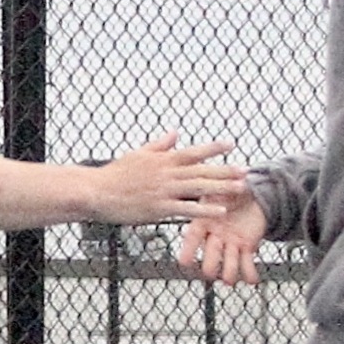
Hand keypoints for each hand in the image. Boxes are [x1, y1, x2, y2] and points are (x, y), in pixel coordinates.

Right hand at [91, 132, 246, 224]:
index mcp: (163, 159)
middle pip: (202, 170)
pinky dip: (204, 209)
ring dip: (221, 188)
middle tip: (246, 170)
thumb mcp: (138, 154)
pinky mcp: (158, 208)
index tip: (231, 145)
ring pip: (198, 187)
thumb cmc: (115, 174)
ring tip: (241, 188)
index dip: (213, 148)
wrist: (97, 191)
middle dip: (225, 170)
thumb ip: (159, 145)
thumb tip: (175, 132)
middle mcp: (166, 173)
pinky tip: (220, 211)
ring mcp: (163, 190)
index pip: (193, 152)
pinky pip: (186, 208)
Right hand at [177, 190, 265, 285]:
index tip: (183, 262)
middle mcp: (215, 237)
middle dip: (210, 265)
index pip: (194, 238)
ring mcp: (230, 244)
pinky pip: (247, 264)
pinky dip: (250, 273)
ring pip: (228, 264)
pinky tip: (253, 281)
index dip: (188, 250)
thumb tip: (214, 181)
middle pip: (210, 255)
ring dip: (229, 273)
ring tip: (229, 281)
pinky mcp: (246, 248)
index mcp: (205, 223)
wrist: (249, 195)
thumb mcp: (220, 187)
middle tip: (209, 273)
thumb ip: (217, 188)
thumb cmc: (229, 189)